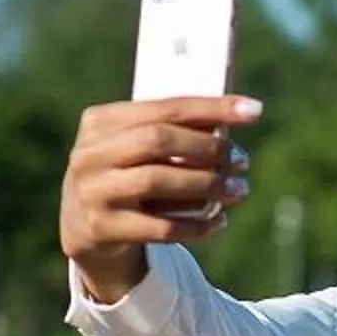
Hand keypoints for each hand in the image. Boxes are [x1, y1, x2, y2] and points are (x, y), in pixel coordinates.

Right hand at [59, 94, 263, 302]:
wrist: (83, 226)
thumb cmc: (124, 174)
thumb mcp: (136, 147)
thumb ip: (174, 131)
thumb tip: (235, 117)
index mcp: (100, 121)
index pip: (164, 107)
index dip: (212, 108)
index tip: (254, 111)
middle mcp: (90, 153)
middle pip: (158, 140)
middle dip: (208, 148)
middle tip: (243, 159)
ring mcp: (93, 191)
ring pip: (157, 181)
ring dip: (207, 185)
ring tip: (239, 190)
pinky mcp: (103, 228)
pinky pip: (159, 227)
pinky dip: (196, 225)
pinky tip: (220, 221)